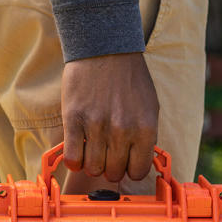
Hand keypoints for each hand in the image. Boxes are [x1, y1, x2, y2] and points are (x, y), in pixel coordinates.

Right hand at [61, 52, 158, 185]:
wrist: (104, 48)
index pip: (138, 172)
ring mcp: (97, 126)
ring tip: (92, 150)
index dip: (129, 170)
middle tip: (106, 155)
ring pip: (92, 169)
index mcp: (145, 128)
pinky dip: (74, 160)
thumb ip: (145, 136)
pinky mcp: (74, 120)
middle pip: (113, 173)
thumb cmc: (129, 78)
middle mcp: (122, 130)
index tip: (124, 162)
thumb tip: (137, 163)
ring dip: (91, 163)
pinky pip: (72, 158)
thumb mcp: (149, 107)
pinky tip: (77, 150)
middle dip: (109, 168)